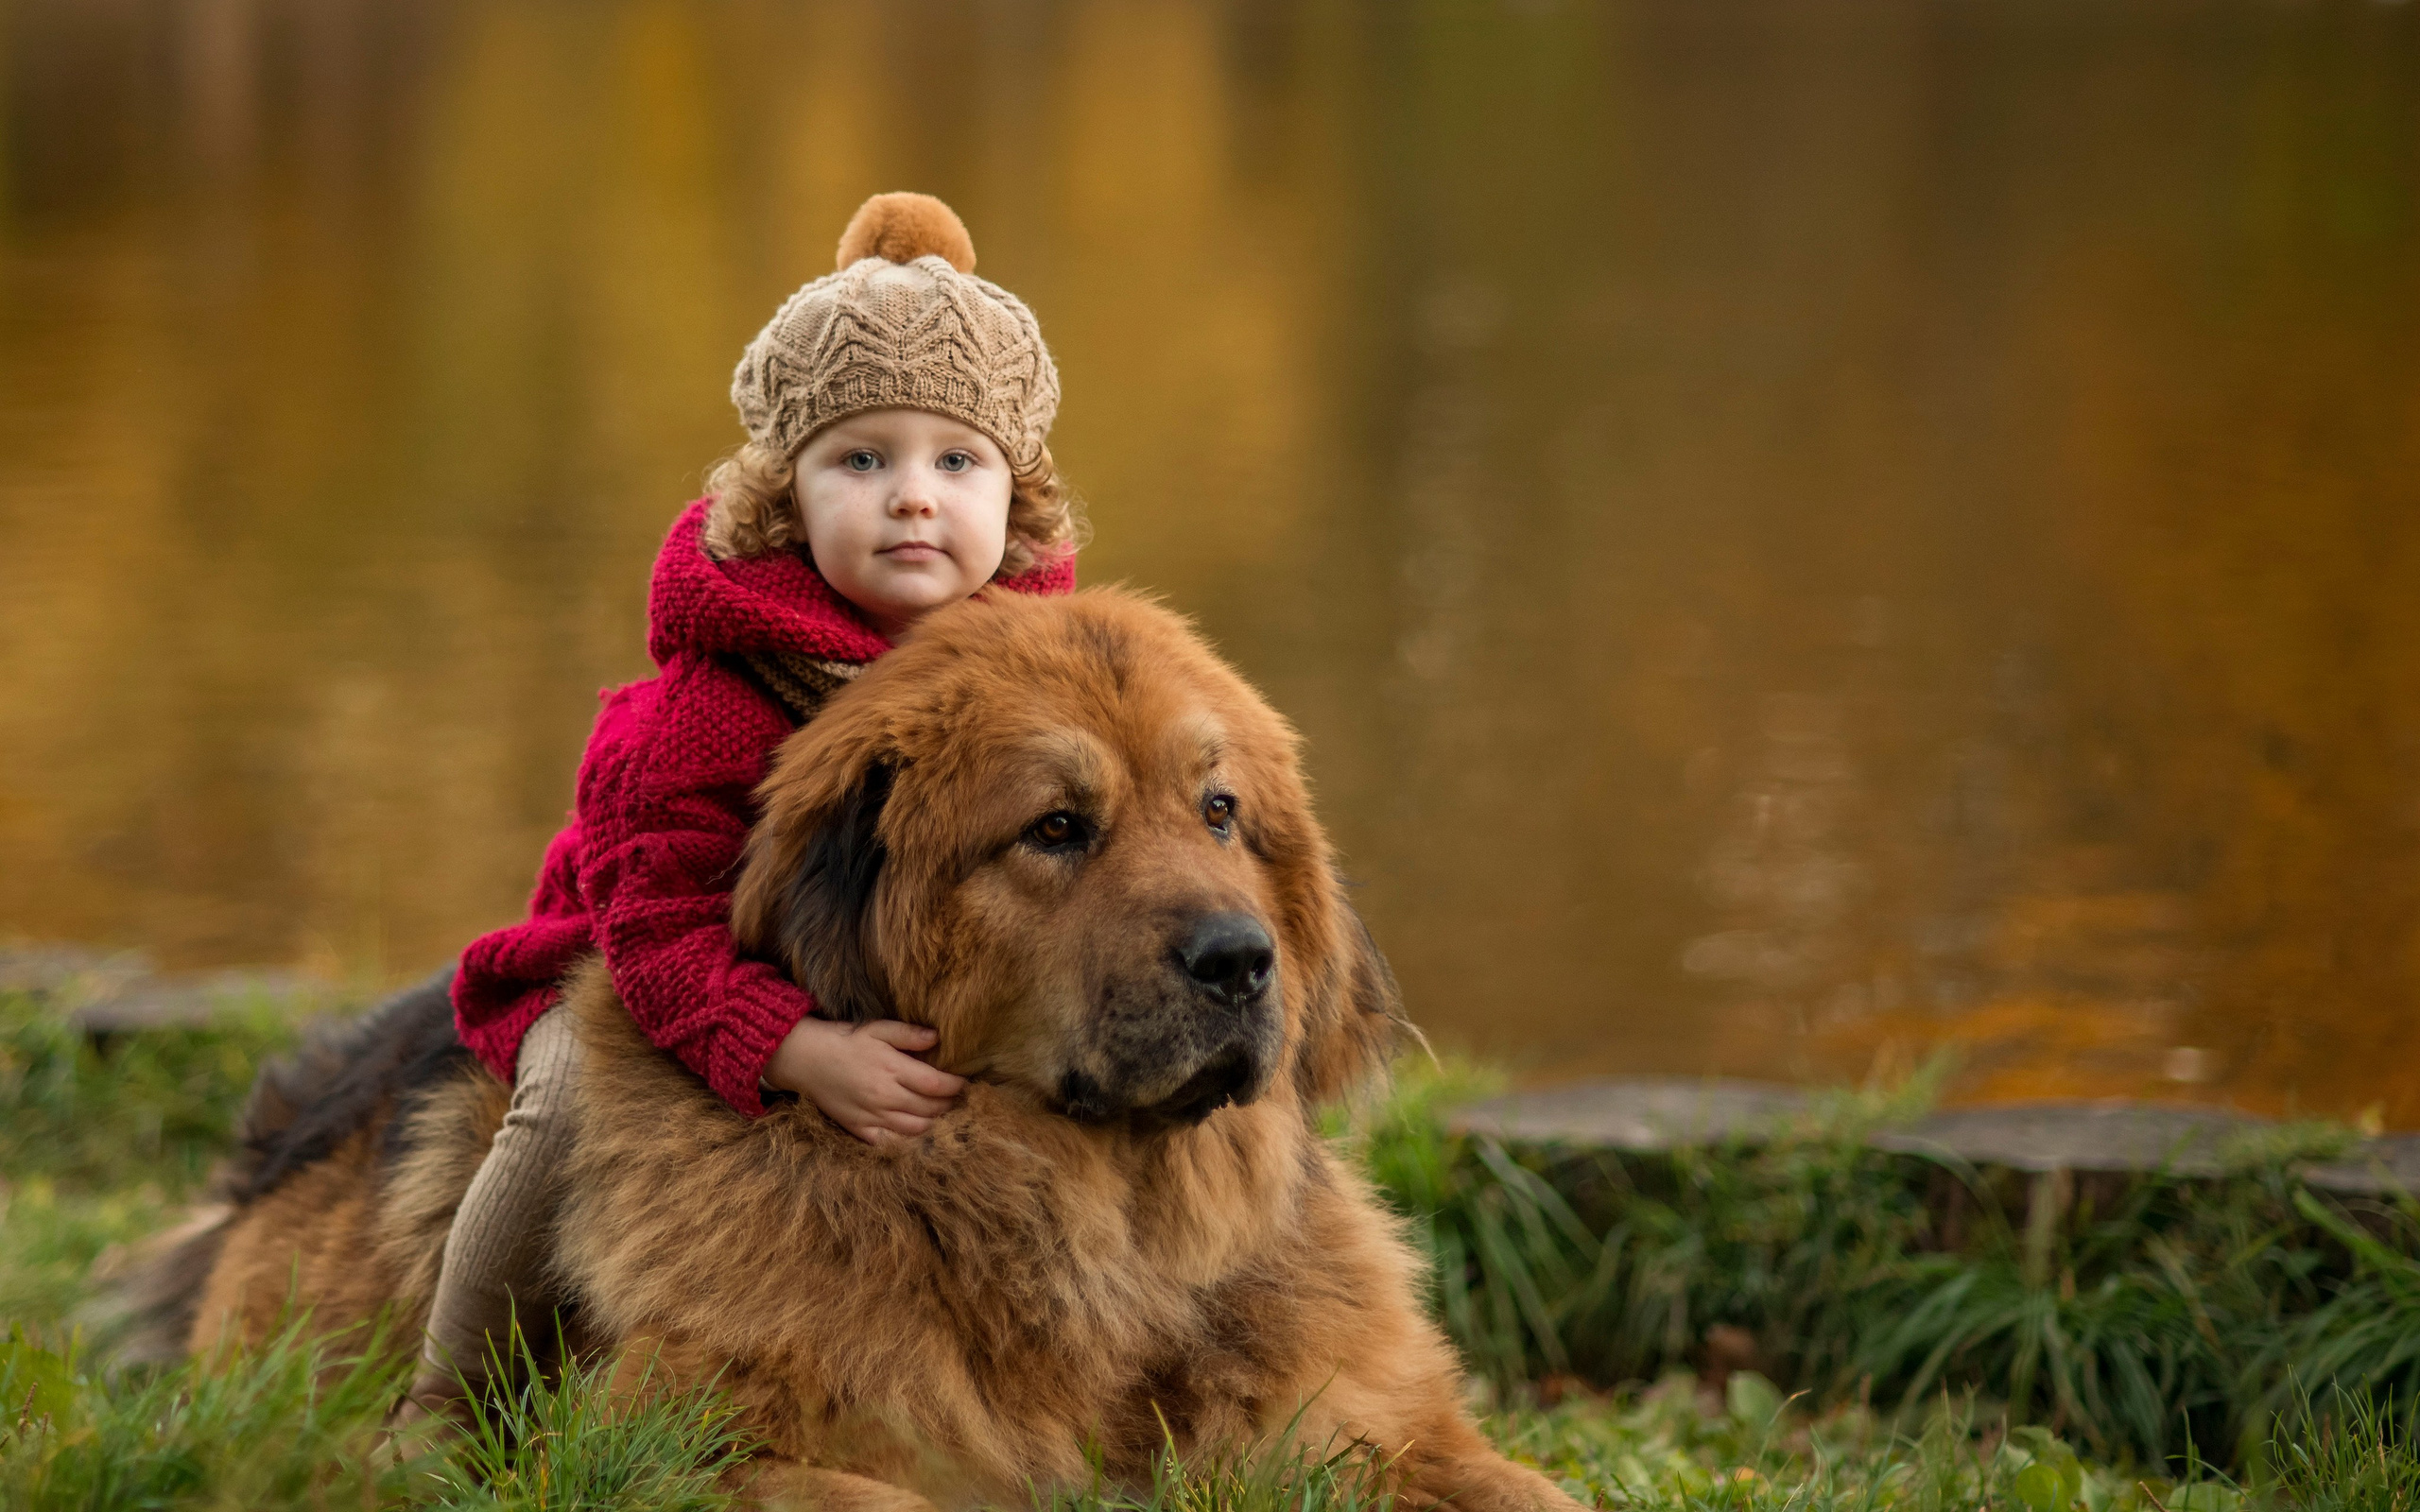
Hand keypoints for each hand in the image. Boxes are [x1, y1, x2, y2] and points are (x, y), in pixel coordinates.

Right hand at [764, 1016, 965, 1143]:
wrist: (805, 1058)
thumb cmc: (845, 1040)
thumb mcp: (877, 1028)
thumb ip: (908, 1034)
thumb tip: (938, 1038)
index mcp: (892, 1069)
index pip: (937, 1084)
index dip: (956, 1086)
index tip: (965, 1082)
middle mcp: (885, 1096)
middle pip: (930, 1109)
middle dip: (950, 1104)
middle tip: (957, 1098)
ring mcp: (872, 1116)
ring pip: (915, 1129)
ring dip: (934, 1123)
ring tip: (941, 1113)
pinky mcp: (859, 1128)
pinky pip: (890, 1143)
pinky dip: (907, 1141)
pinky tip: (916, 1133)